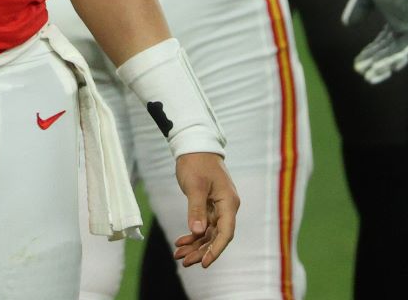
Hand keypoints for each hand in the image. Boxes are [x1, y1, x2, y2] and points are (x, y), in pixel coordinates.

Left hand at [171, 152, 238, 268]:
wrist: (194, 146)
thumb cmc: (196, 163)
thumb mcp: (195, 186)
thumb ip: (196, 209)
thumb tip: (198, 232)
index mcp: (228, 203)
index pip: (226, 232)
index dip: (216, 249)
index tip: (205, 263)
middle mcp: (226, 207)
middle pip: (216, 236)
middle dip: (201, 251)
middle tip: (184, 262)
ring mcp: (218, 207)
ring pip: (208, 233)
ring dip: (195, 245)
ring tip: (179, 255)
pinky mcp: (209, 205)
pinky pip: (203, 225)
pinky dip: (192, 234)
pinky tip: (181, 242)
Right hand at [341, 0, 407, 84]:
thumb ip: (358, 9)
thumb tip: (346, 24)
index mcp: (395, 19)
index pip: (383, 43)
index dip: (370, 54)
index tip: (357, 64)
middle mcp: (405, 25)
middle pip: (391, 52)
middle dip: (377, 65)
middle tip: (364, 76)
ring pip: (400, 54)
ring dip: (385, 66)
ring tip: (369, 76)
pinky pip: (406, 48)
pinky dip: (393, 57)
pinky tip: (380, 66)